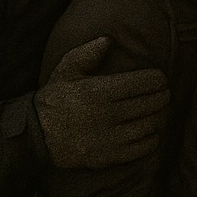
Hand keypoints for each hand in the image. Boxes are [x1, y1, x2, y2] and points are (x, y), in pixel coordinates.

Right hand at [33, 37, 169, 168]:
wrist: (35, 137)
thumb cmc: (55, 100)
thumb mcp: (65, 71)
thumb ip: (87, 53)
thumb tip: (108, 39)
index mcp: (101, 90)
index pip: (146, 82)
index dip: (158, 79)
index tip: (159, 80)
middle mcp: (108, 114)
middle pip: (153, 103)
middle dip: (162, 96)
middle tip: (162, 94)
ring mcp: (110, 138)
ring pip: (151, 124)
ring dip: (157, 117)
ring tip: (153, 112)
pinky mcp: (109, 157)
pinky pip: (144, 147)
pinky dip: (152, 139)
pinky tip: (148, 132)